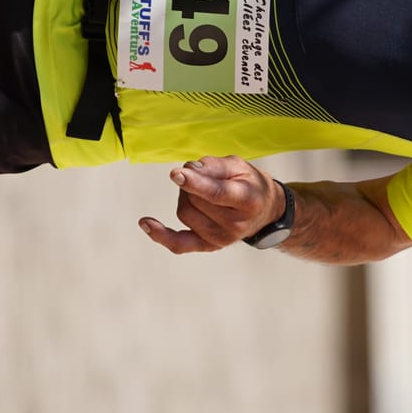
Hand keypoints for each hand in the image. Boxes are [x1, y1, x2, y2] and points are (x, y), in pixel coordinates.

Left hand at [139, 155, 284, 254]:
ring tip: (201, 193)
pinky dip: (160, 234)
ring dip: (186, 198)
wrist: (265, 211)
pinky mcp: (209, 246)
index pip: (216, 193)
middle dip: (192, 183)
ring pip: (184, 212)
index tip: (176, 174)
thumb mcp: (239, 166)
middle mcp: (235, 224)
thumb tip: (188, 171)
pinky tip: (145, 223)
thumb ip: (214, 166)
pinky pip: (179, 243)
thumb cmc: (249, 184)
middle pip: (195, 200)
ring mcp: (222, 239)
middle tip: (204, 177)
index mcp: (247, 200)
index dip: (195, 182)